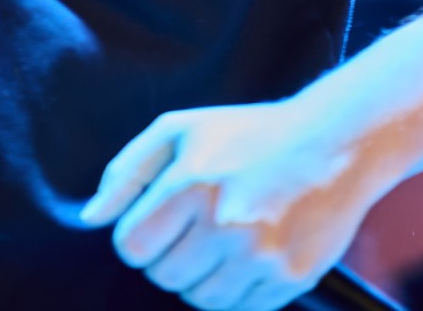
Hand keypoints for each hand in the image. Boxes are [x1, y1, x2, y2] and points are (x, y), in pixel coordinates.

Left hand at [78, 96, 380, 308]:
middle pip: (165, 276)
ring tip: (220, 242)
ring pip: (200, 300)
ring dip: (201, 277)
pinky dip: (235, 292)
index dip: (137, 238)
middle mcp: (224, 223)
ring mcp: (259, 256)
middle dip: (169, 257)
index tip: (157, 223)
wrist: (331, 143)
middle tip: (192, 229)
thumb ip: (126, 172)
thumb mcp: (179, 130)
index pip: (132, 246)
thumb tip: (91, 218)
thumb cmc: (247, 133)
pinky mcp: (289, 278)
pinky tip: (245, 257)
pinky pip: (239, 310)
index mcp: (191, 183)